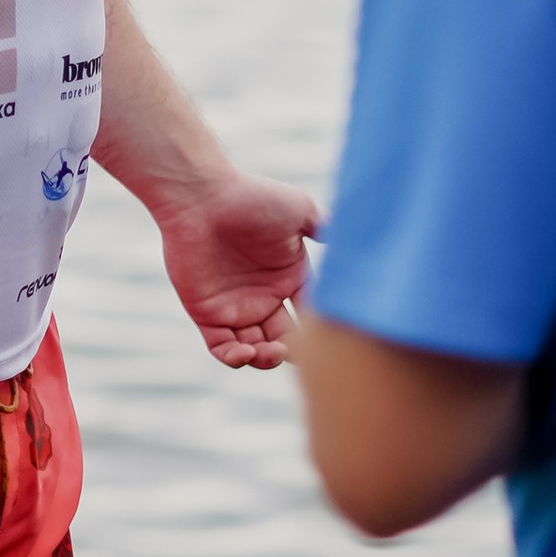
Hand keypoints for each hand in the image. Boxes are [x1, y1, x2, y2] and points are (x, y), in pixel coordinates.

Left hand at [152, 166, 319, 368]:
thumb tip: (354, 238)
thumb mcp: (297, 210)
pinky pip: (222, 347)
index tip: (324, 332)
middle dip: (294, 351)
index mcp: (290, 278)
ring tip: (272, 351)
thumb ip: (324, 227)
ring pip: (257, 349)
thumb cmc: (250, 199)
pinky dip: (235, 357)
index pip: (311, 315)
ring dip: (267, 359)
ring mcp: (236, 307)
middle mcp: (265, 297)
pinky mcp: (206, 313)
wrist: (201, 197)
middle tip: (293, 348)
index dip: (319, 330)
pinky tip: (246, 352)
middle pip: (287, 339)